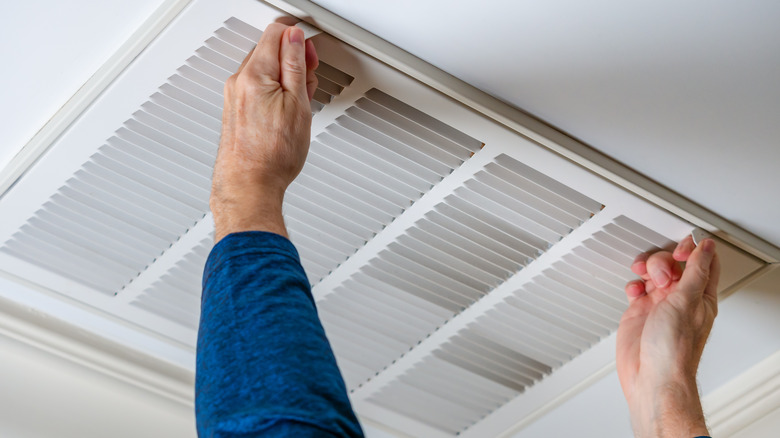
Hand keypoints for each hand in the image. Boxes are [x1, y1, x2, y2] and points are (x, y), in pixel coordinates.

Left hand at [210, 23, 318, 241]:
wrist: (250, 186)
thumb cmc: (272, 156)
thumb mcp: (297, 104)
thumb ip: (295, 65)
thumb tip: (295, 39)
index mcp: (254, 74)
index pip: (276, 33)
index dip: (299, 39)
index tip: (310, 54)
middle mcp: (239, 82)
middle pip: (268, 50)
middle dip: (293, 59)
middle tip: (308, 81)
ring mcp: (234, 97)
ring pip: (264, 70)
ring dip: (285, 78)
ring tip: (299, 103)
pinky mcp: (235, 111)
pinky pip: (257, 89)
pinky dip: (274, 93)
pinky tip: (285, 113)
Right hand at [616, 235, 719, 436]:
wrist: (650, 377)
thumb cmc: (673, 350)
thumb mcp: (687, 302)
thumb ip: (695, 272)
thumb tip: (705, 248)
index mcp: (700, 295)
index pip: (703, 262)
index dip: (692, 249)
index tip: (680, 249)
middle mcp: (680, 298)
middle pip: (673, 263)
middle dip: (664, 261)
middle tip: (661, 276)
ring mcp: (659, 304)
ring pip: (652, 272)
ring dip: (646, 269)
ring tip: (646, 282)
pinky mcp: (639, 311)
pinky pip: (636, 287)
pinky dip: (633, 285)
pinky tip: (635, 292)